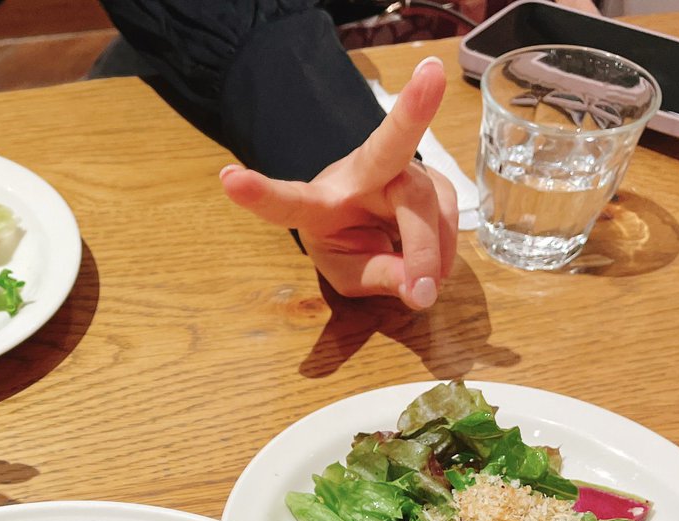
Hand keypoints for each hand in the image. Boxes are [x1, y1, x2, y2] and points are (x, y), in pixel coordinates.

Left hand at [220, 56, 458, 309]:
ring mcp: (400, 167)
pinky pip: (450, 214)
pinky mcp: (432, 173)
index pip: (289, 199)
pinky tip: (434, 266)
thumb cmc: (346, 242)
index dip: (260, 193)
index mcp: (319, 203)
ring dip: (433, 254)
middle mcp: (359, 173)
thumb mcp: (350, 274)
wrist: (369, 218)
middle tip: (430, 74)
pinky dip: (446, 251)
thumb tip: (420, 288)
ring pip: (428, 202)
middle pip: (387, 149)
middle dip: (409, 110)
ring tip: (423, 288)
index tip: (228, 179)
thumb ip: (379, 279)